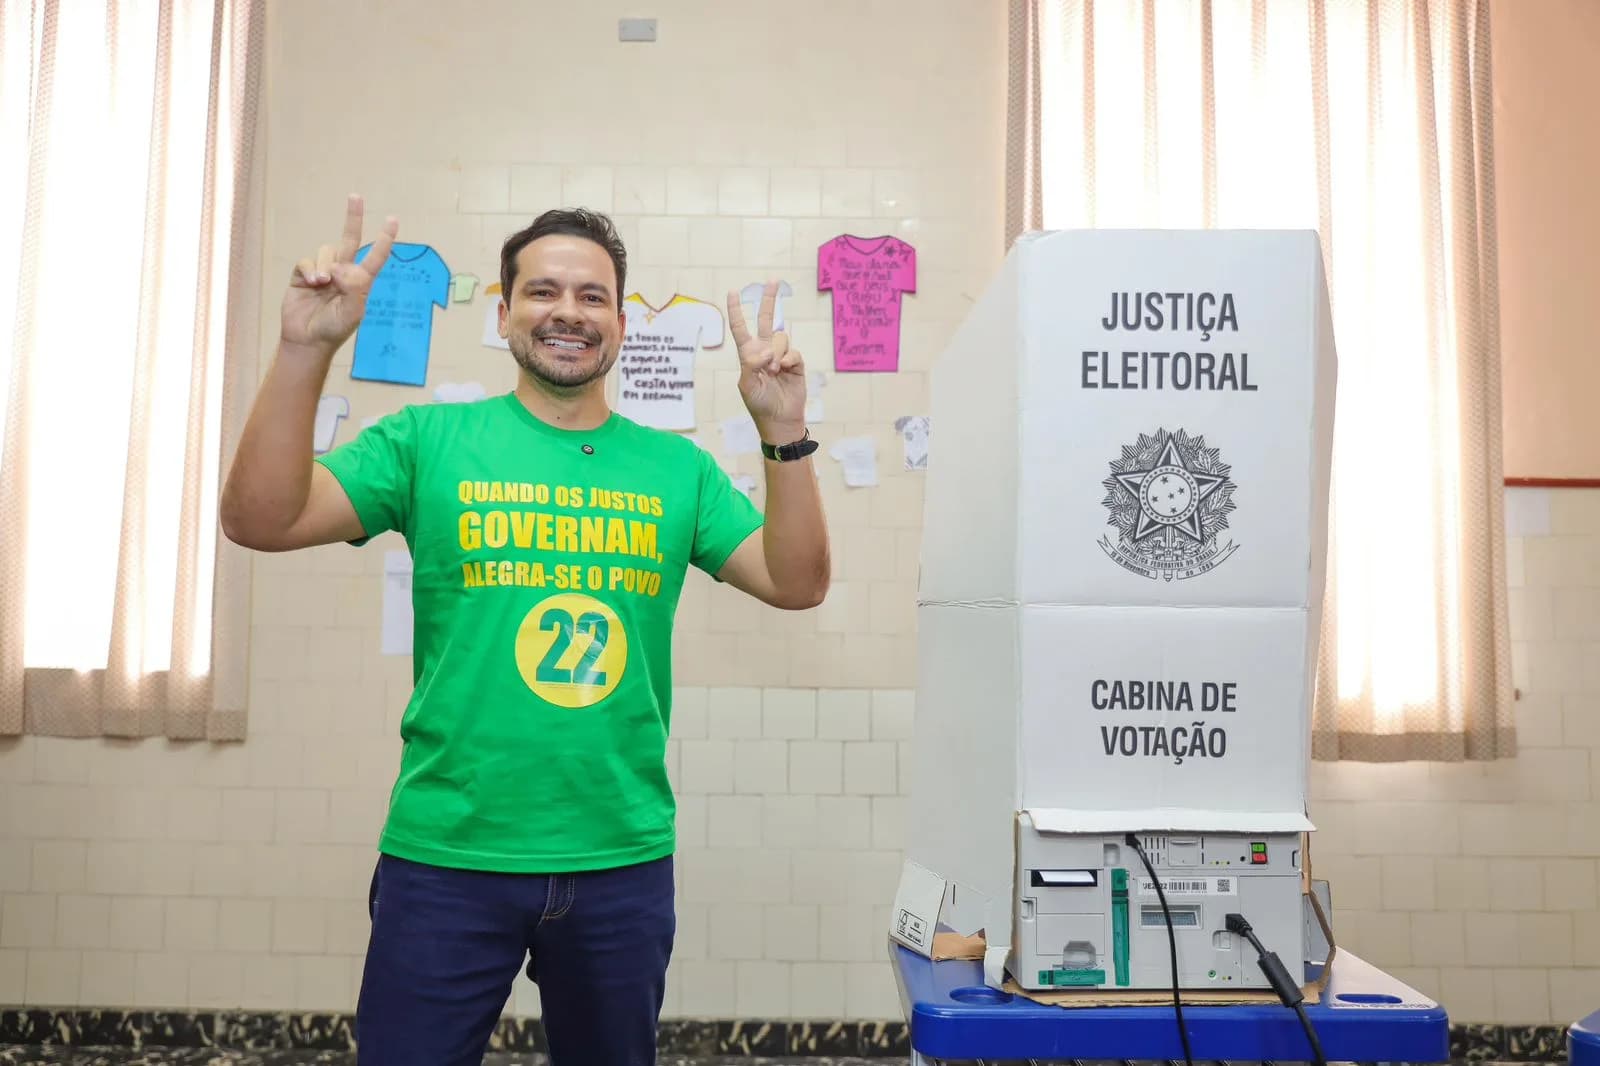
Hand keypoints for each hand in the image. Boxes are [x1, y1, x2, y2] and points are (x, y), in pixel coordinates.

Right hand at [281, 194, 398, 354]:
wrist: (307, 339)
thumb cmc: (334, 329)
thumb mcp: (353, 312)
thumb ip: (353, 288)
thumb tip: (341, 267)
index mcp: (360, 282)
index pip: (376, 257)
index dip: (384, 239)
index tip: (393, 220)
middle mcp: (343, 273)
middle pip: (349, 239)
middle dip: (353, 218)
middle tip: (356, 196)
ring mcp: (323, 272)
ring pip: (326, 251)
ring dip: (325, 265)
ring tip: (323, 283)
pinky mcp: (303, 275)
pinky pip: (307, 261)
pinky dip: (310, 269)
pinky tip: (312, 283)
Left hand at [727, 280, 806, 441]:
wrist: (780, 420)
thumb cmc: (759, 404)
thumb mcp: (747, 385)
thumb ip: (752, 364)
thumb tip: (766, 350)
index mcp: (748, 355)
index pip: (740, 328)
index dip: (735, 311)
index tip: (732, 292)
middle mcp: (764, 351)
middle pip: (766, 320)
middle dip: (768, 300)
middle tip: (772, 280)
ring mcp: (781, 356)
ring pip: (781, 338)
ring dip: (776, 353)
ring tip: (773, 372)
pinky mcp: (796, 363)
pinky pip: (793, 351)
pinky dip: (788, 360)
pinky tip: (785, 371)